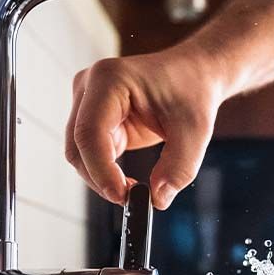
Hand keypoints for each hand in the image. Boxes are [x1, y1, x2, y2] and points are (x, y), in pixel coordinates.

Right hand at [65, 45, 227, 209]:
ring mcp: (88, 102)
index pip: (90, 132)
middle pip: (78, 146)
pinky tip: (129, 180)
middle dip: (100, 178)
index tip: (122, 196)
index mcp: (110, 79)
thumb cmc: (193, 91)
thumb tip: (158, 199)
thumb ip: (179, 167)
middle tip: (130, 199)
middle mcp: (90, 87)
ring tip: (134, 189)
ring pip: (80, 154)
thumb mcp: (196, 130)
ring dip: (102, 177)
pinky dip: (106, 172)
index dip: (100, 169)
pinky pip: (91, 153)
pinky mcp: (94, 118)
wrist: (194, 75)